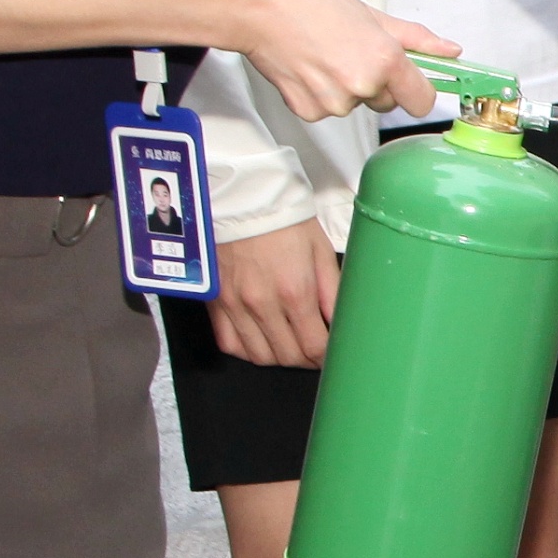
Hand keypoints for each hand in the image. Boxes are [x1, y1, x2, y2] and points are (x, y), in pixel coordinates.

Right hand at [207, 219, 337, 368]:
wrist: (243, 197)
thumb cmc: (286, 220)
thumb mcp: (321, 251)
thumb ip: (332, 292)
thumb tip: (341, 325)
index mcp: (294, 291)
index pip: (314, 346)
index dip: (327, 357)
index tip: (333, 354)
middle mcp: (263, 304)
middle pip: (288, 357)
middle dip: (306, 360)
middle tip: (314, 352)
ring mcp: (235, 305)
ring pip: (259, 356)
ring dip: (279, 358)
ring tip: (291, 346)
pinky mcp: (216, 301)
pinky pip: (229, 343)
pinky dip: (247, 350)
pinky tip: (261, 340)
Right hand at [227, 0, 449, 124]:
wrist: (259, 9)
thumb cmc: (310, 3)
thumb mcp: (372, 15)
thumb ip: (415, 38)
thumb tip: (450, 51)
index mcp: (384, 60)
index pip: (422, 101)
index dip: (417, 91)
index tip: (409, 81)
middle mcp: (362, 86)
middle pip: (388, 102)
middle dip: (378, 83)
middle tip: (352, 51)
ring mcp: (334, 103)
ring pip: (356, 104)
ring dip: (347, 86)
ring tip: (325, 54)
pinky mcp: (309, 112)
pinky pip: (329, 110)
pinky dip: (322, 93)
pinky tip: (309, 68)